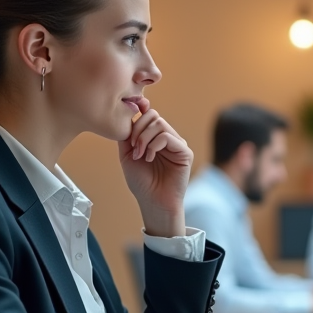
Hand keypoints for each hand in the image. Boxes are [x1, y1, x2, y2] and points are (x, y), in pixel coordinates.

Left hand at [117, 97, 191, 236]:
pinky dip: (154, 145)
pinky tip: (149, 158)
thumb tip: (130, 113)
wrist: (152, 201)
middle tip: (133, 147)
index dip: (140, 111)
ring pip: (160, 125)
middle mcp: (168, 139)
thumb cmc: (141, 182)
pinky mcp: (185, 153)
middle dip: (138, 129)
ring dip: (144, 138)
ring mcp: (177, 145)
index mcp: (155, 138)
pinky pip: (168, 137)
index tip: (132, 115)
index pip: (149, 115)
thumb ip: (128, 135)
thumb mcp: (127, 154)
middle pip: (154, 116)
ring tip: (139, 155)